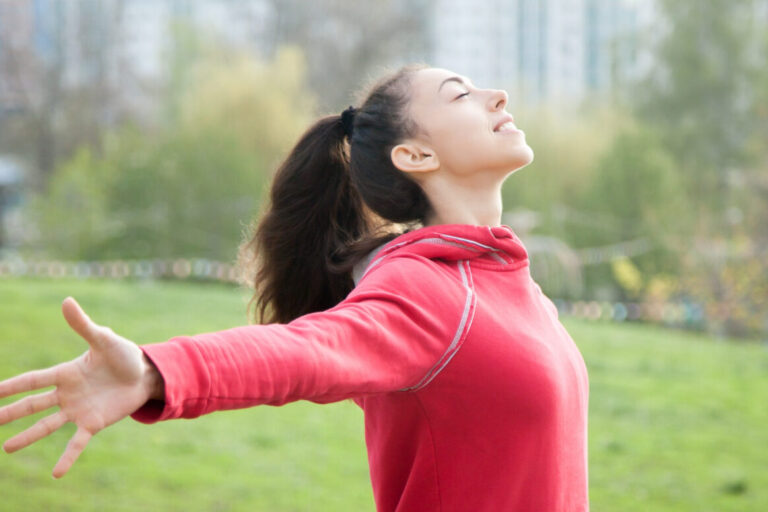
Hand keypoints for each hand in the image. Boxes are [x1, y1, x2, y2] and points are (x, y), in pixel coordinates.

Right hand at [0, 297, 163, 477]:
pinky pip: (77, 442)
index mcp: (66, 372)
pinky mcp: (94, 423)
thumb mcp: (104, 339)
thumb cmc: (123, 355)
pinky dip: (67, 457)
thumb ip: (84, 325)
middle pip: (33, 404)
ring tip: (7, 448)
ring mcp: (78, 410)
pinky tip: (56, 473)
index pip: (33, 379)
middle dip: (10, 412)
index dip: (11, 386)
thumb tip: (66, 301)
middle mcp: (67, 393)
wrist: (145, 374)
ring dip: (28, 436)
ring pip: (48, 425)